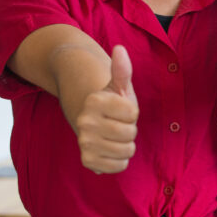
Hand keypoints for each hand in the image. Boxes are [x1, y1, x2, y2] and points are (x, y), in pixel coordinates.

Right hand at [72, 45, 138, 173]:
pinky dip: (120, 161)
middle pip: (130, 133)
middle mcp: (84, 122)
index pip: (133, 113)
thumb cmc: (113, 102)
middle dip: (130, 129)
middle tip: (119, 124)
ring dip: (127, 145)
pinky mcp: (87, 161)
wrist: (95, 123)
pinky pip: (118, 167)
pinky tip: (112, 151)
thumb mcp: (119, 85)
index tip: (121, 109)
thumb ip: (122, 69)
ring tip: (115, 136)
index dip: (132, 112)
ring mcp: (84, 142)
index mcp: (94, 101)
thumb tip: (119, 49)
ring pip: (127, 151)